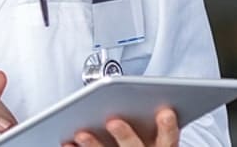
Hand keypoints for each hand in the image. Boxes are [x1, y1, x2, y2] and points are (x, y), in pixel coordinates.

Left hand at [63, 107, 178, 146]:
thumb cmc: (135, 141)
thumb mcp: (150, 136)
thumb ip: (145, 120)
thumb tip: (132, 95)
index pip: (169, 142)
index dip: (168, 128)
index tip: (165, 112)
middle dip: (126, 136)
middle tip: (113, 121)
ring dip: (95, 146)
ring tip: (82, 133)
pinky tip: (67, 143)